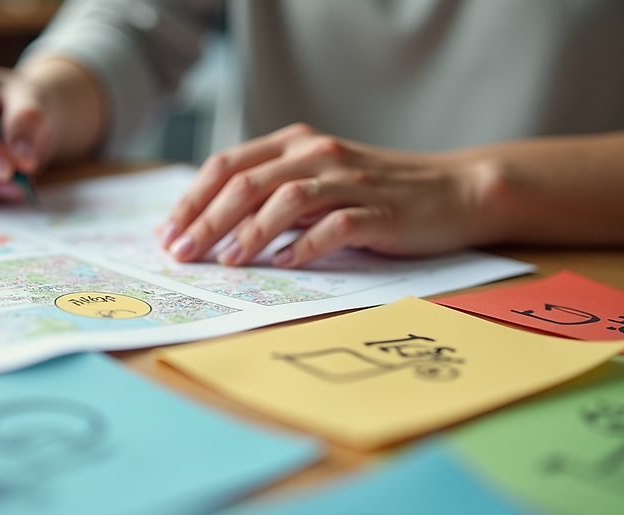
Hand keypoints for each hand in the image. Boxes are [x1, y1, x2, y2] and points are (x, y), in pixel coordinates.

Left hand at [160, 123, 501, 267]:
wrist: (454, 191)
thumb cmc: (377, 191)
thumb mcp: (319, 181)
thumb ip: (273, 194)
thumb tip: (214, 228)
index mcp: (296, 143)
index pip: (228, 166)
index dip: (192, 200)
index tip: (168, 233)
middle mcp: (317, 153)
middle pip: (246, 183)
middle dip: (206, 221)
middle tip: (182, 254)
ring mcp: (350, 180)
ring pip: (285, 200)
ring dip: (249, 233)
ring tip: (227, 262)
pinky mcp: (380, 211)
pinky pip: (335, 226)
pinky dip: (305, 245)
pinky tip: (286, 264)